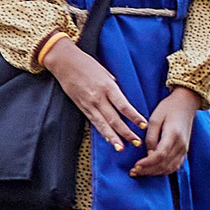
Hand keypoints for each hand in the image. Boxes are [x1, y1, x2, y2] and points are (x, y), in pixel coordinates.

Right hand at [46, 39, 144, 153]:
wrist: (65, 62)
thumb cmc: (88, 64)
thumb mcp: (106, 73)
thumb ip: (114, 87)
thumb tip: (123, 99)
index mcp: (108, 87)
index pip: (124, 106)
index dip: (134, 117)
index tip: (144, 125)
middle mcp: (98, 97)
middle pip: (114, 119)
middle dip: (126, 132)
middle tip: (137, 142)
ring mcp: (88, 103)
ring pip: (102, 124)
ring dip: (113, 137)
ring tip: (122, 148)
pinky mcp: (81, 106)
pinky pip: (93, 121)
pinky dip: (102, 131)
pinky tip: (109, 139)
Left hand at [130, 88, 201, 177]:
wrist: (187, 103)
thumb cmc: (168, 108)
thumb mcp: (155, 119)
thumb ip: (151, 137)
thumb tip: (148, 153)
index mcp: (173, 135)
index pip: (160, 155)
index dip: (147, 163)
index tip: (135, 166)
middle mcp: (181, 145)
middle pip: (164, 164)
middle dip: (148, 171)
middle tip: (133, 172)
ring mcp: (185, 149)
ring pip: (170, 168)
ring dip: (155, 173)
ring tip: (140, 172)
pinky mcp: (185, 151)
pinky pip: (175, 166)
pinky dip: (163, 171)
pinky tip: (152, 170)